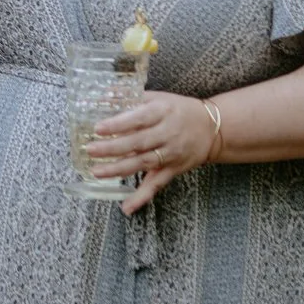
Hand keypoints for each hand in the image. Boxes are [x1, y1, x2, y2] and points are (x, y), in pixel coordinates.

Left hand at [88, 93, 219, 213]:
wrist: (213, 128)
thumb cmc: (180, 110)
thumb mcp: (158, 98)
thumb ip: (132, 98)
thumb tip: (102, 96)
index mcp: (162, 112)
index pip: (138, 118)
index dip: (118, 124)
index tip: (98, 128)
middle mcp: (167, 133)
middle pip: (137, 143)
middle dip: (112, 148)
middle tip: (90, 150)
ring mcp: (171, 154)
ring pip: (142, 163)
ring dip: (118, 169)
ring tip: (97, 172)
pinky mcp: (173, 170)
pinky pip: (156, 185)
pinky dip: (141, 197)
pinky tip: (126, 207)